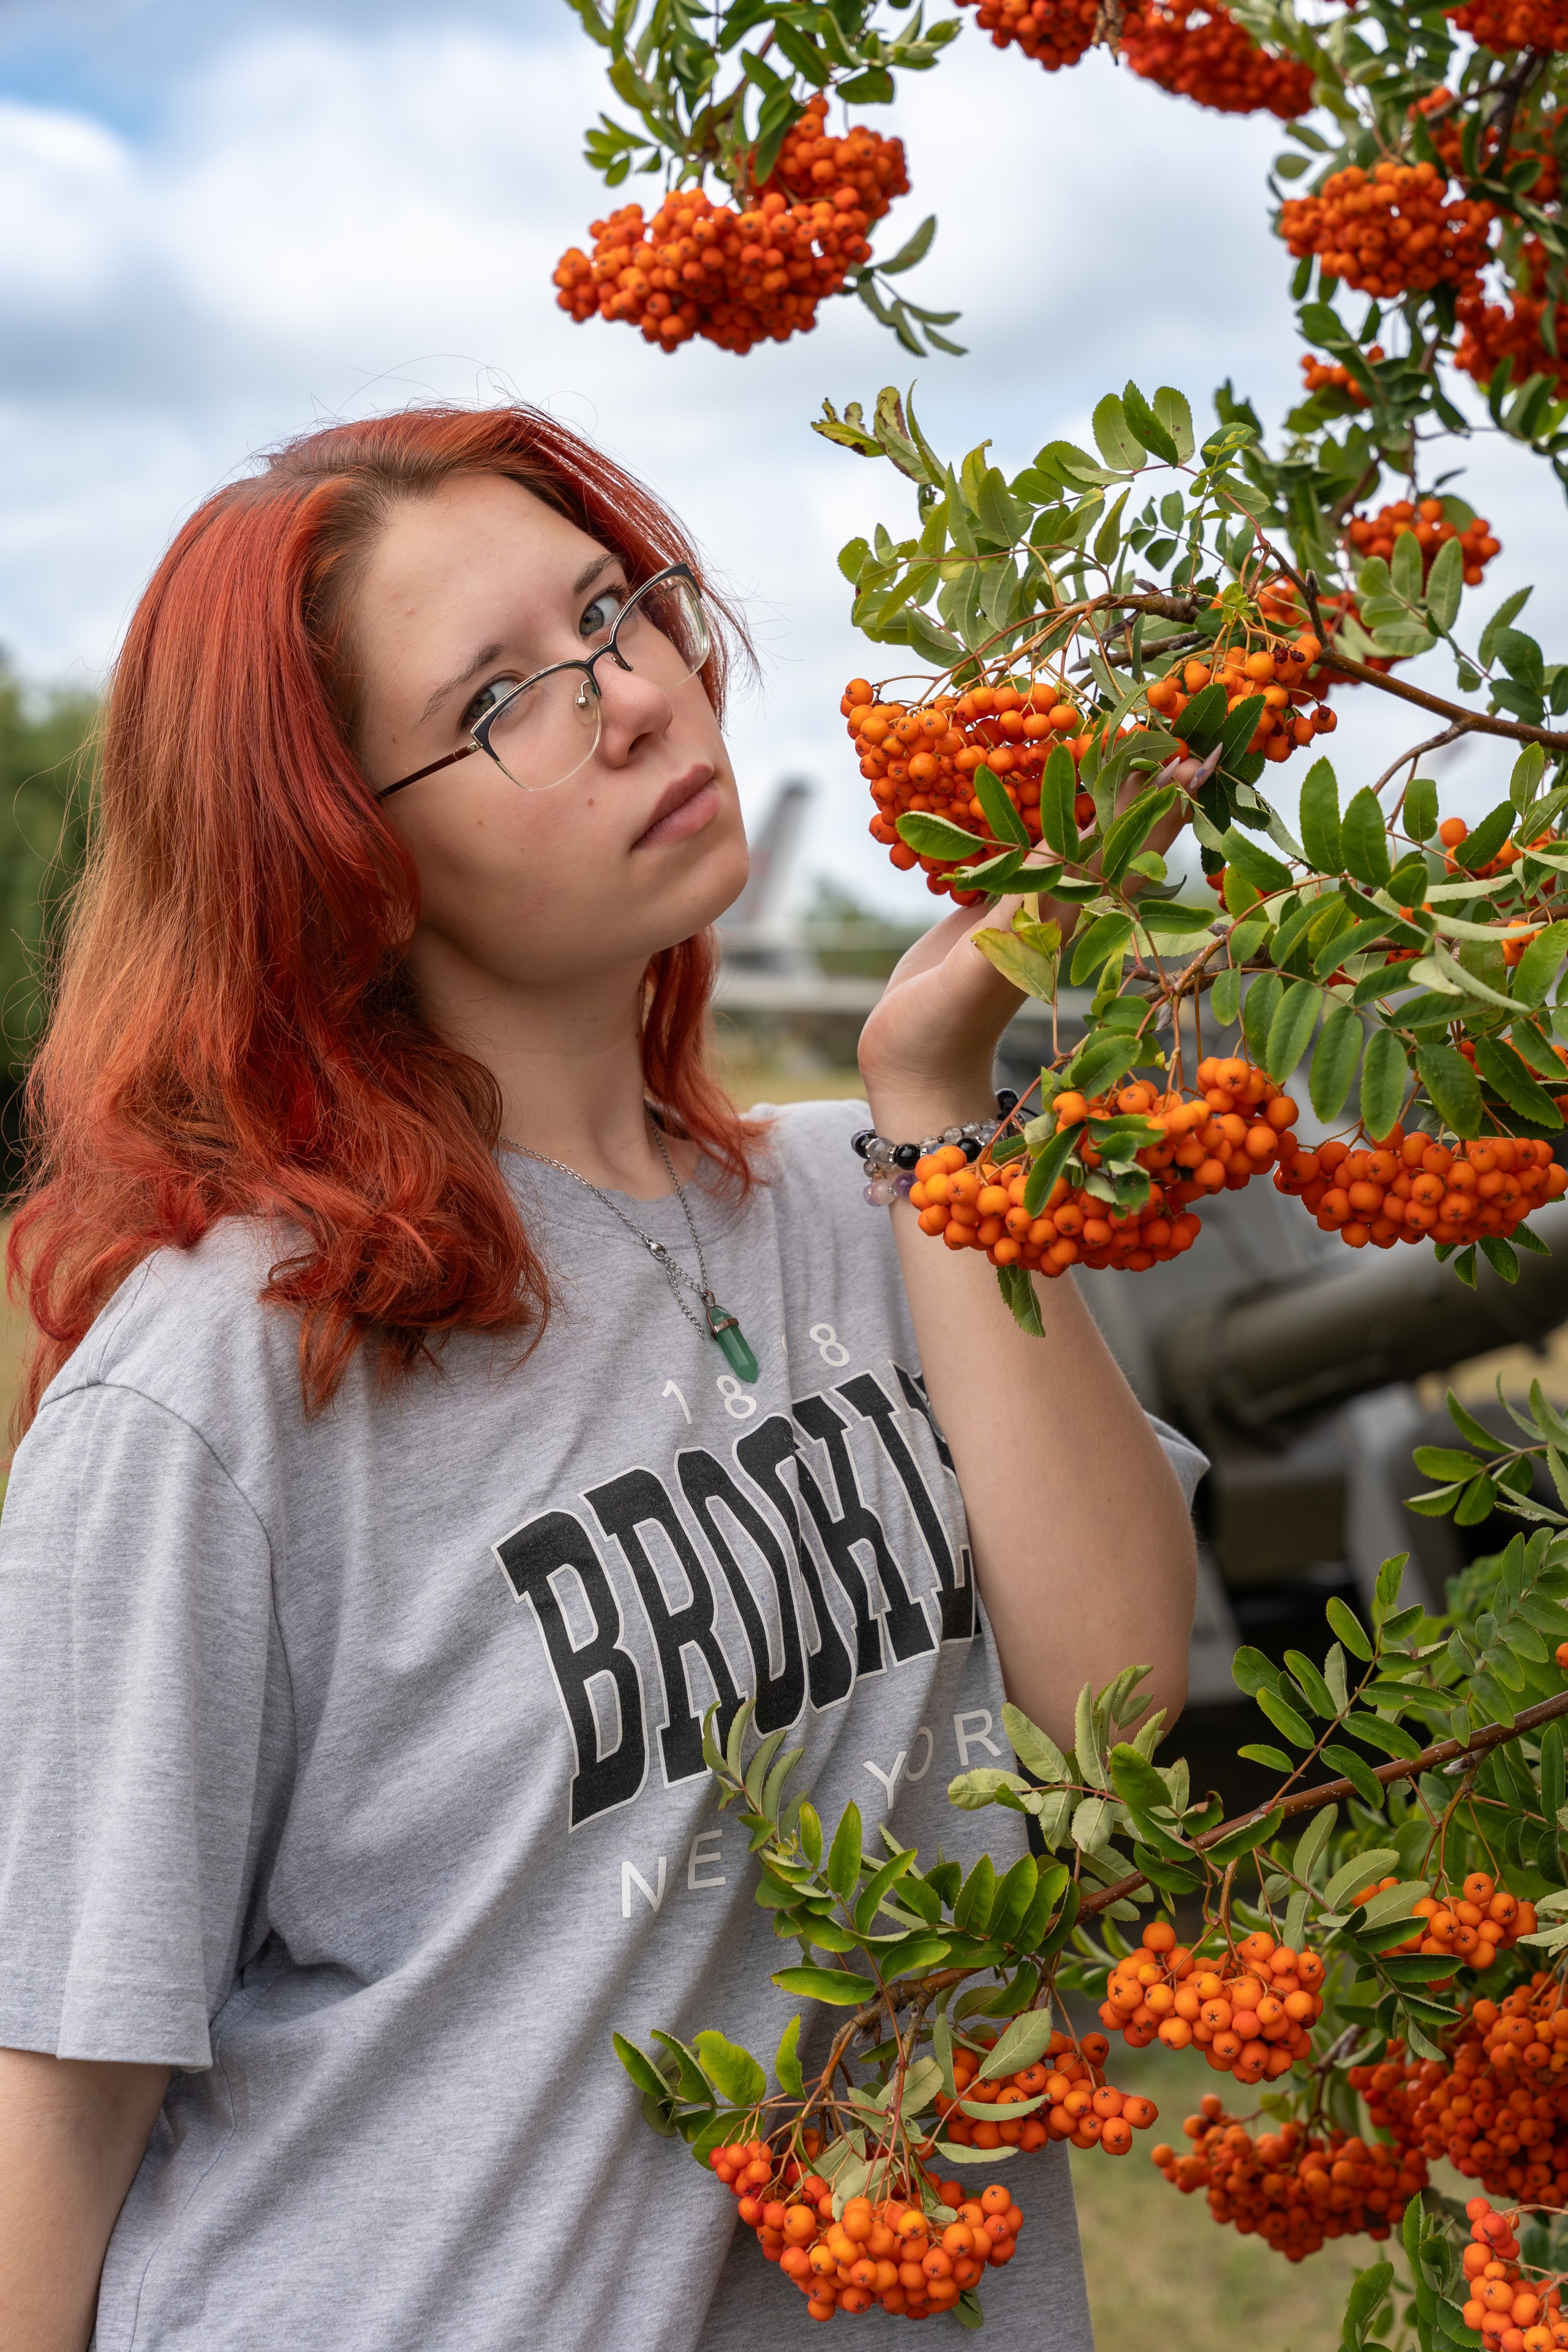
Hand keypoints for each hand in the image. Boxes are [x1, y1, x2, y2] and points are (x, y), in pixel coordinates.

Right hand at [858, 766, 1190, 1136]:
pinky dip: (1037, 821)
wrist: (912, 1065)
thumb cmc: (942, 1029)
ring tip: (1131, 759)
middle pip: (1111, 840)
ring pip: (1072, 842)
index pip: (1116, 850)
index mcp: (1058, 922)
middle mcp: (1053, 912)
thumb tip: (1054, 864)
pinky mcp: (990, 912)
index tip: (1190, 763)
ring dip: (1101, 801)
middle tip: (1191, 746)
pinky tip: (1049, 797)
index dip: (1153, 806)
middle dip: (1146, 793)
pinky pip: (1022, 854)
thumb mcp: (975, 974)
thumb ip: (1012, 923)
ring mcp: (1024, 911)